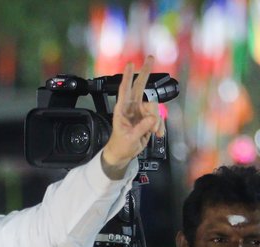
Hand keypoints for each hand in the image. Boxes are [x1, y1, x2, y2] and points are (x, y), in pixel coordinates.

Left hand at [101, 56, 165, 178]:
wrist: (123, 154)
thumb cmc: (120, 145)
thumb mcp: (129, 138)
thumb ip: (141, 128)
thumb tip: (152, 118)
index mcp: (122, 110)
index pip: (124, 90)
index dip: (127, 77)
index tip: (130, 64)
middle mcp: (132, 108)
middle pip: (140, 87)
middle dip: (145, 72)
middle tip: (150, 58)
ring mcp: (141, 112)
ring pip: (154, 107)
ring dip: (157, 120)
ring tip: (153, 132)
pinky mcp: (148, 119)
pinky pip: (158, 118)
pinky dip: (160, 126)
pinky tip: (157, 134)